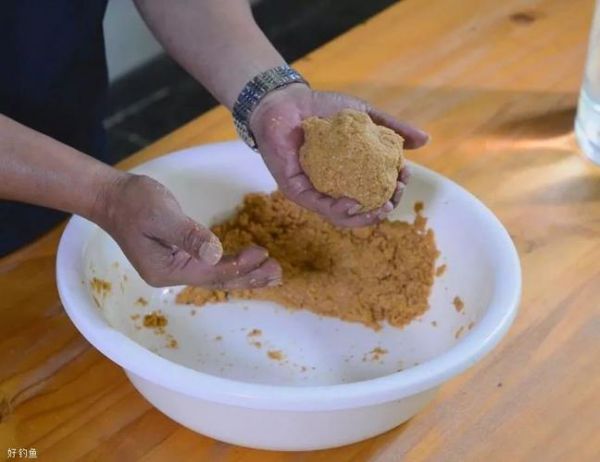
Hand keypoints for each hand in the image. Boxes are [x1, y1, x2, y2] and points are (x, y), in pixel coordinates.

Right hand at [93, 173, 280, 287]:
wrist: (114, 198)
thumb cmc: (135, 203)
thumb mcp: (162, 215)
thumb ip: (189, 235)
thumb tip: (216, 252)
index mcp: (167, 270)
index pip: (211, 273)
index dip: (238, 266)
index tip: (262, 254)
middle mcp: (173, 275)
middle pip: (217, 281)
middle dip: (249, 277)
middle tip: (277, 272)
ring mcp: (176, 268)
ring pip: (216, 275)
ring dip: (244, 273)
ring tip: (271, 271)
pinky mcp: (180, 258)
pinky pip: (211, 266)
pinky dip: (231, 264)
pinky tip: (248, 262)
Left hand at [249, 84, 427, 226]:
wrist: (287, 101)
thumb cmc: (323, 108)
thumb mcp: (364, 116)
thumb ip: (391, 128)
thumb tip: (425, 140)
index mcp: (351, 175)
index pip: (375, 192)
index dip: (393, 191)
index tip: (404, 177)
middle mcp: (334, 187)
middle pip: (362, 210)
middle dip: (383, 208)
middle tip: (394, 196)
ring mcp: (315, 192)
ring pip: (342, 216)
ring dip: (365, 217)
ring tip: (380, 208)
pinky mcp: (297, 191)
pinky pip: (320, 207)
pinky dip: (339, 210)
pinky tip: (353, 204)